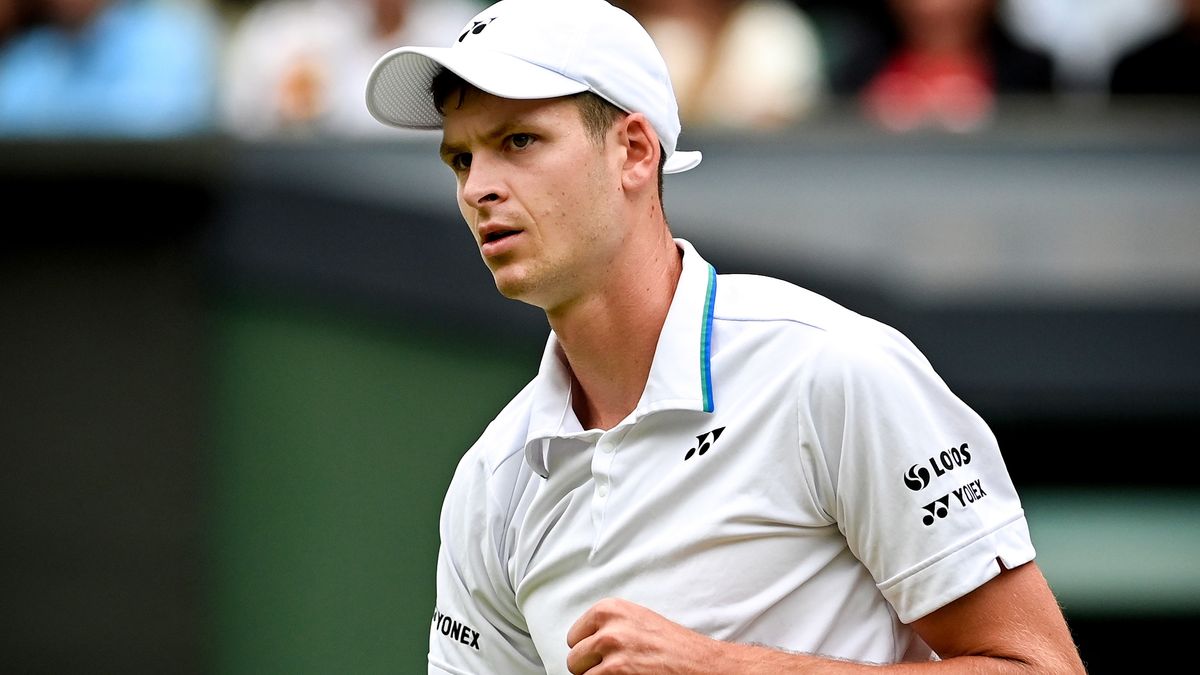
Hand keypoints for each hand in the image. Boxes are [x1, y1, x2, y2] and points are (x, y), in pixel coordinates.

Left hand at [565, 597, 722, 673]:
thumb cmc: (672, 644)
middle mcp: (608, 628)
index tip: (602, 654)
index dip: (588, 649)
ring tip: (623, 673)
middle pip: (575, 659)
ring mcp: (612, 654)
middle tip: (615, 667)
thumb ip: (607, 625)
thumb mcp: (636, 620)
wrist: (698, 663)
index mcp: (610, 609)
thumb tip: (583, 642)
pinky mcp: (616, 674)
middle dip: (591, 667)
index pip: (574, 637)